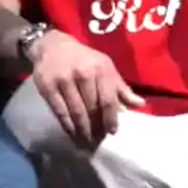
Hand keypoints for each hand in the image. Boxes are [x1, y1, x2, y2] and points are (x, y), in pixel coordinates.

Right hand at [27, 30, 145, 147]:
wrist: (52, 46)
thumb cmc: (84, 59)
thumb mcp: (105, 67)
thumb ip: (120, 87)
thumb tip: (140, 104)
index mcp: (101, 69)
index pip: (108, 99)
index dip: (110, 118)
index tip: (112, 132)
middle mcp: (83, 74)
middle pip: (91, 108)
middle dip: (96, 127)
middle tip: (98, 140)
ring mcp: (64, 80)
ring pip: (76, 112)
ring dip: (83, 130)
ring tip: (87, 141)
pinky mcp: (47, 87)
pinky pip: (59, 111)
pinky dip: (67, 125)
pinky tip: (73, 132)